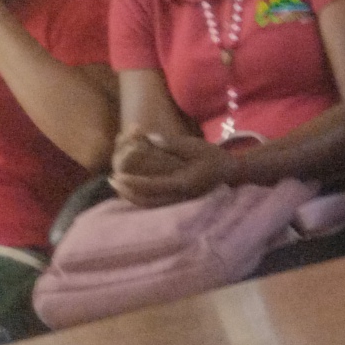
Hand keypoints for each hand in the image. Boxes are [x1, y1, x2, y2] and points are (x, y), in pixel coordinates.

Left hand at [110, 129, 229, 204]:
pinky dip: (141, 198)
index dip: (133, 182)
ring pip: (150, 205)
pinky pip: (156, 204)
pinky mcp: (179, 202)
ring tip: (118, 185)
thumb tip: (148, 138)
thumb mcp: (196, 146)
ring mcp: (180, 202)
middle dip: (127, 192)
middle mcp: (180, 197)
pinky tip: (131, 190)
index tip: (117, 175)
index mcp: (184, 184)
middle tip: (111, 180)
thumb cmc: (214, 158)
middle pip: (147, 201)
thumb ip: (172, 143)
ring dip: (131, 197)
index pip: (152, 186)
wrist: (232, 174)